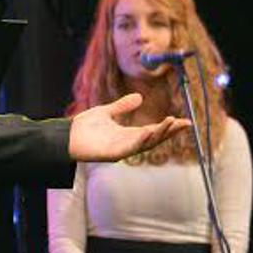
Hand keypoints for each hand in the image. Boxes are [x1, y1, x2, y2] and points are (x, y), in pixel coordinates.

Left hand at [67, 92, 190, 162]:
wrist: (66, 136)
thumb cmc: (84, 127)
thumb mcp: (106, 112)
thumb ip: (122, 106)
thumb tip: (139, 97)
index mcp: (127, 134)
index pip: (153, 131)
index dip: (167, 127)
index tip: (183, 121)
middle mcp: (127, 144)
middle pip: (154, 139)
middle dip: (170, 132)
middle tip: (185, 124)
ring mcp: (121, 150)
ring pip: (145, 144)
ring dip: (159, 134)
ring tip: (171, 123)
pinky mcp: (112, 154)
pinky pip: (130, 148)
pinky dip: (141, 140)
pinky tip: (149, 131)